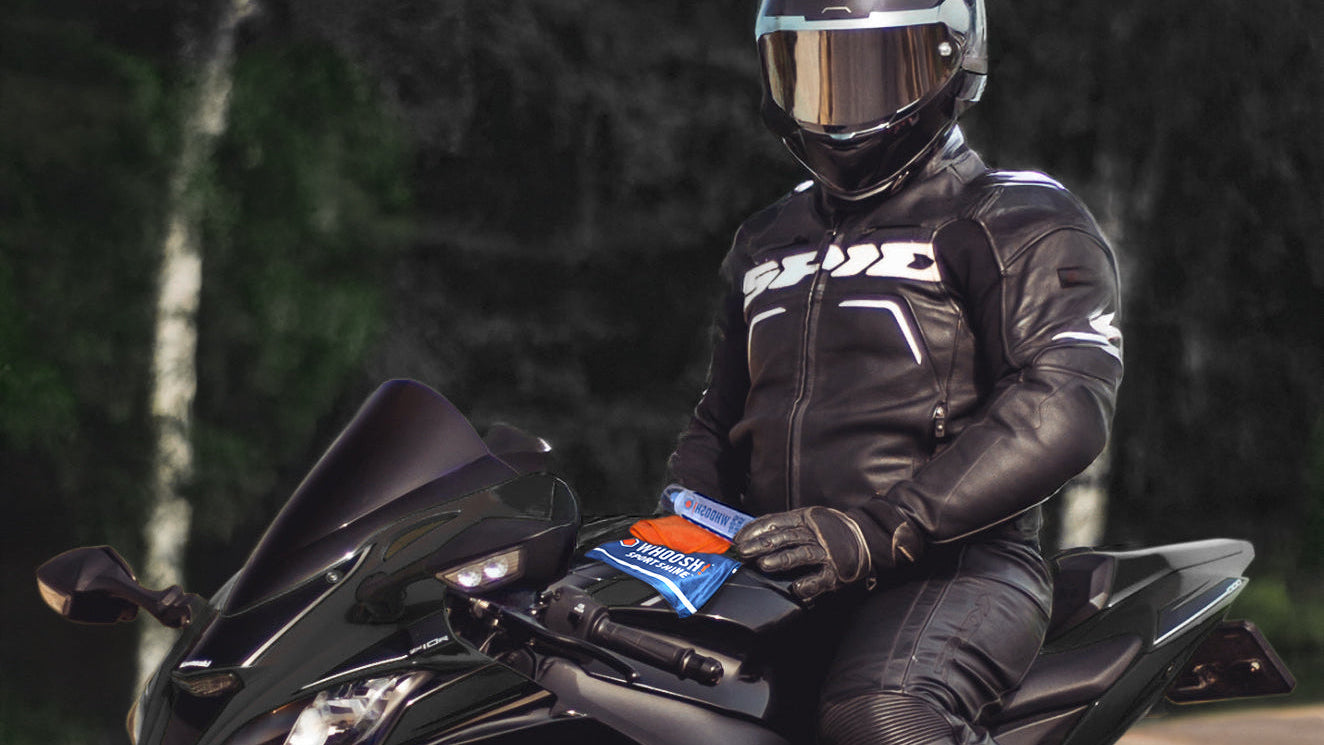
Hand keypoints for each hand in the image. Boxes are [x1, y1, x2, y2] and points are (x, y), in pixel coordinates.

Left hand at [732, 507, 870, 600]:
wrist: (869, 536)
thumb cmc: (831, 530)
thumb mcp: (808, 519)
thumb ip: (784, 525)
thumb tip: (752, 533)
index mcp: (804, 519)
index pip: (775, 522)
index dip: (755, 530)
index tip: (738, 539)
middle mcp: (814, 533)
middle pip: (784, 537)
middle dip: (761, 544)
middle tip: (743, 552)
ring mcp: (826, 551)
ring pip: (801, 554)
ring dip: (782, 560)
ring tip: (764, 565)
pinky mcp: (837, 570)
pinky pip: (822, 578)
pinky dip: (810, 583)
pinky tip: (797, 588)